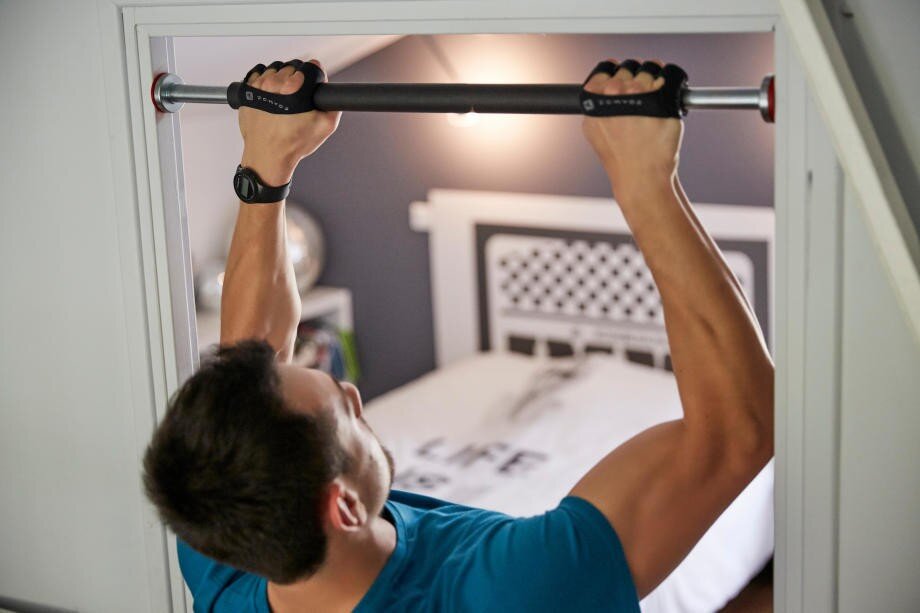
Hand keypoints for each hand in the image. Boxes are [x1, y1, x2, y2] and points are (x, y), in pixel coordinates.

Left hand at [238, 59, 340, 185]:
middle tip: (297, 98)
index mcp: (293, 88)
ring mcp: (258, 86)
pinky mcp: (247, 92)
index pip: (308, 67)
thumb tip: (333, 95)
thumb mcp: (324, 128)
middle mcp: (274, 84)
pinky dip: (264, 82)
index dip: (313, 77)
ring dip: (280, 80)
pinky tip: (270, 97)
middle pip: (291, 67)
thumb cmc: (290, 144)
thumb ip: (334, 107)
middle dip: (297, 79)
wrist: (268, 156)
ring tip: (283, 99)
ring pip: (274, 70)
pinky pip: (257, 76)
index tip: (311, 86)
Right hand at [581, 59, 682, 199]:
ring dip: (654, 81)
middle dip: (635, 78)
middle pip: (628, 68)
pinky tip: (668, 98)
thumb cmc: (620, 157)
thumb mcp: (595, 130)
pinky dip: (672, 83)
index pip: (605, 69)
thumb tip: (603, 88)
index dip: (615, 73)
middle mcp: (615, 92)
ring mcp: (640, 93)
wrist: (640, 176)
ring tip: (653, 105)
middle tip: (640, 99)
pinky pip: (670, 77)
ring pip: (649, 70)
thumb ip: (597, 105)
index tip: (623, 80)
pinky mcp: (663, 98)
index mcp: (595, 98)